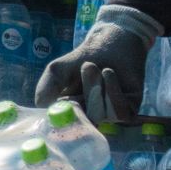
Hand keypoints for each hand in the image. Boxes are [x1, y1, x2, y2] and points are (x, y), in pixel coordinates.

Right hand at [34, 4, 161, 121]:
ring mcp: (109, 117)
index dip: (60, 120)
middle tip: (86, 66)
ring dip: (96, 88)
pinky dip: (112, 91)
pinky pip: (119, 113)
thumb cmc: (83, 58)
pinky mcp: (129, 111)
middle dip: (82, 93)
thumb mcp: (57, 70)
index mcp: (71, 112)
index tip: (57, 107)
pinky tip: (108, 72)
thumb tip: (41, 106)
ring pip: (99, 116)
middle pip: (81, 121)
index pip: (63, 126)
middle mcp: (90, 118)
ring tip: (93, 65)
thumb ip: (47, 87)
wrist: (112, 43)